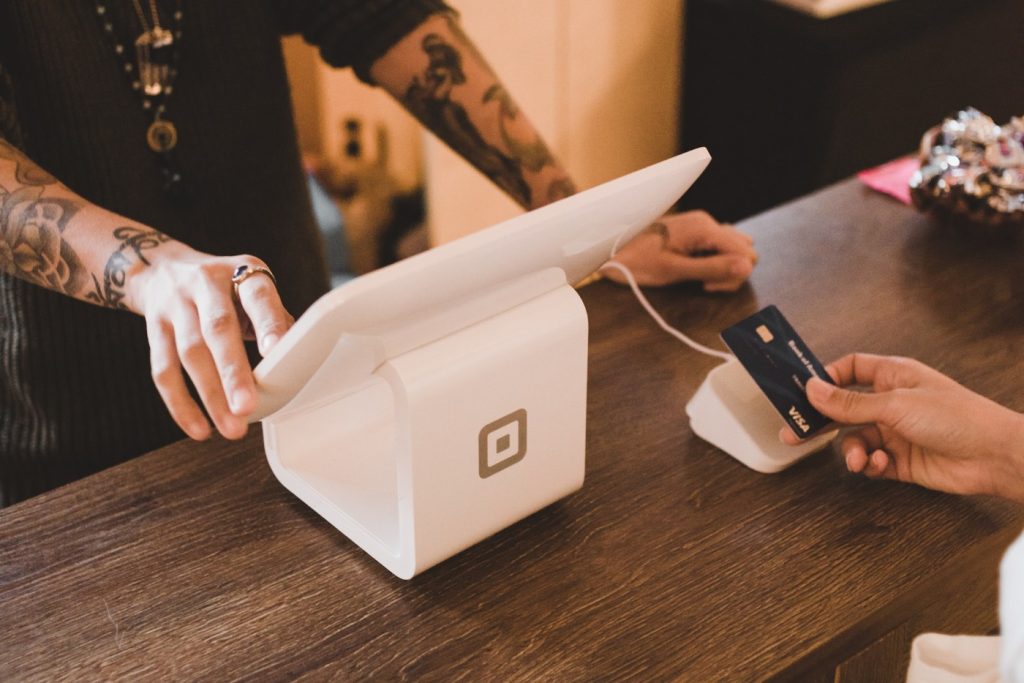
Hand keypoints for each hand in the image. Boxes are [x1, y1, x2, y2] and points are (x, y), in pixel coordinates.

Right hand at [129, 244, 293, 440]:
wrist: (161, 269)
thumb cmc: (224, 288)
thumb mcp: (252, 289)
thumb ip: (274, 319)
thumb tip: (297, 360)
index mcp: (241, 273)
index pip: (258, 297)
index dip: (267, 323)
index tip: (276, 352)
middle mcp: (205, 283)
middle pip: (218, 328)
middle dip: (233, 371)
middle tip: (248, 407)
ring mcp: (175, 305)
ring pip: (189, 353)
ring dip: (210, 395)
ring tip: (231, 427)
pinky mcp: (154, 328)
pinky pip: (162, 369)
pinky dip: (180, 403)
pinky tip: (199, 428)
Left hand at [601, 210, 756, 289]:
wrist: (612, 250)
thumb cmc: (638, 262)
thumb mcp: (675, 270)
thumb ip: (712, 268)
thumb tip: (747, 267)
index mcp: (704, 228)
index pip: (745, 253)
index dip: (733, 274)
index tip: (708, 285)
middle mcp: (707, 222)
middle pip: (744, 250)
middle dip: (731, 272)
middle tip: (704, 284)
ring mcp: (702, 226)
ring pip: (735, 248)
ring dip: (725, 267)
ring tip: (700, 278)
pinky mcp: (696, 232)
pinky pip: (720, 246)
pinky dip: (716, 260)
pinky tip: (697, 269)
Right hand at [780, 353, 1023, 502]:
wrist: (993, 456)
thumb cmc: (958, 418)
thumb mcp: (895, 405)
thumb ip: (850, 403)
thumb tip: (813, 390)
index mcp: (892, 376)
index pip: (849, 370)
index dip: (825, 379)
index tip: (803, 391)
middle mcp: (891, 402)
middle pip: (844, 408)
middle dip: (821, 422)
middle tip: (794, 433)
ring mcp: (896, 432)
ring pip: (854, 439)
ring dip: (851, 450)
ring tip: (857, 459)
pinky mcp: (900, 460)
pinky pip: (870, 461)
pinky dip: (868, 465)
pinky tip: (878, 464)